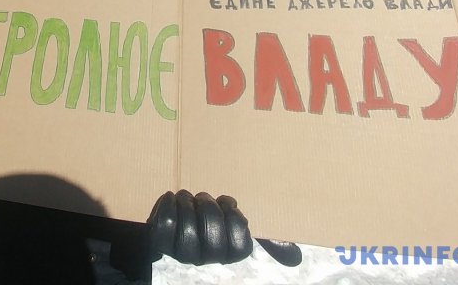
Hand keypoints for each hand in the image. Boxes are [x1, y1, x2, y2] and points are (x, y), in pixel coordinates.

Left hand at [147, 190, 300, 266]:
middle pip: (212, 231)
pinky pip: (165, 225)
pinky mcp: (160, 243)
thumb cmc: (208, 226)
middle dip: (209, 206)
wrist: (169, 231)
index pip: (240, 243)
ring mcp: (181, 254)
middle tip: (205, 199)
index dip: (233, 216)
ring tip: (188, 198)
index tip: (227, 205)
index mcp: (230, 256)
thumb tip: (297, 256)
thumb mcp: (239, 231)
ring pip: (188, 228)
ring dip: (188, 203)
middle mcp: (207, 261)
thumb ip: (269, 240)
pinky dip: (168, 206)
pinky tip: (172, 198)